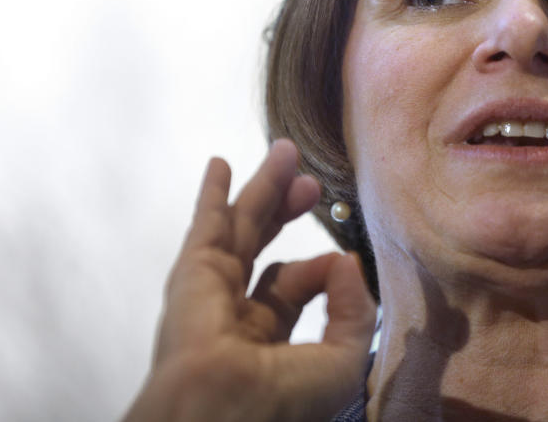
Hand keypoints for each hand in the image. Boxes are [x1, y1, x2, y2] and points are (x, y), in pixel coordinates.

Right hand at [123, 140, 376, 421]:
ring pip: (240, 227)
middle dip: (285, 210)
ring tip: (285, 152)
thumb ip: (353, 309)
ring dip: (262, 187)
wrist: (223, 407)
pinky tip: (220, 165)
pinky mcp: (194, 272)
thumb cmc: (283, 398)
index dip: (323, 269)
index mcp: (267, 339)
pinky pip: (207, 225)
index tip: (342, 263)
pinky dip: (212, 194)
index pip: (294, 286)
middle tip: (309, 182)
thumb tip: (345, 261)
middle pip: (263, 246)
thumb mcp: (343, 358)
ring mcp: (212, 291)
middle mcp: (235, 314)